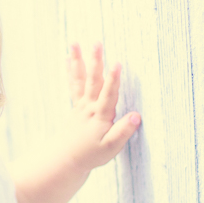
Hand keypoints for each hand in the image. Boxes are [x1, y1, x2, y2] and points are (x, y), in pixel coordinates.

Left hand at [64, 42, 140, 171]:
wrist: (67, 159)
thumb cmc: (91, 154)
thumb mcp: (111, 148)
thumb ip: (123, 132)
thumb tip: (137, 116)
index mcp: (100, 116)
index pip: (108, 95)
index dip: (113, 80)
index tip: (117, 64)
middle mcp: (89, 107)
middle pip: (92, 81)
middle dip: (96, 61)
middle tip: (96, 43)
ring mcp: (81, 105)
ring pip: (80, 79)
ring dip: (78, 60)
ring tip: (74, 43)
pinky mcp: (77, 106)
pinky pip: (74, 84)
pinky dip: (71, 71)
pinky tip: (68, 59)